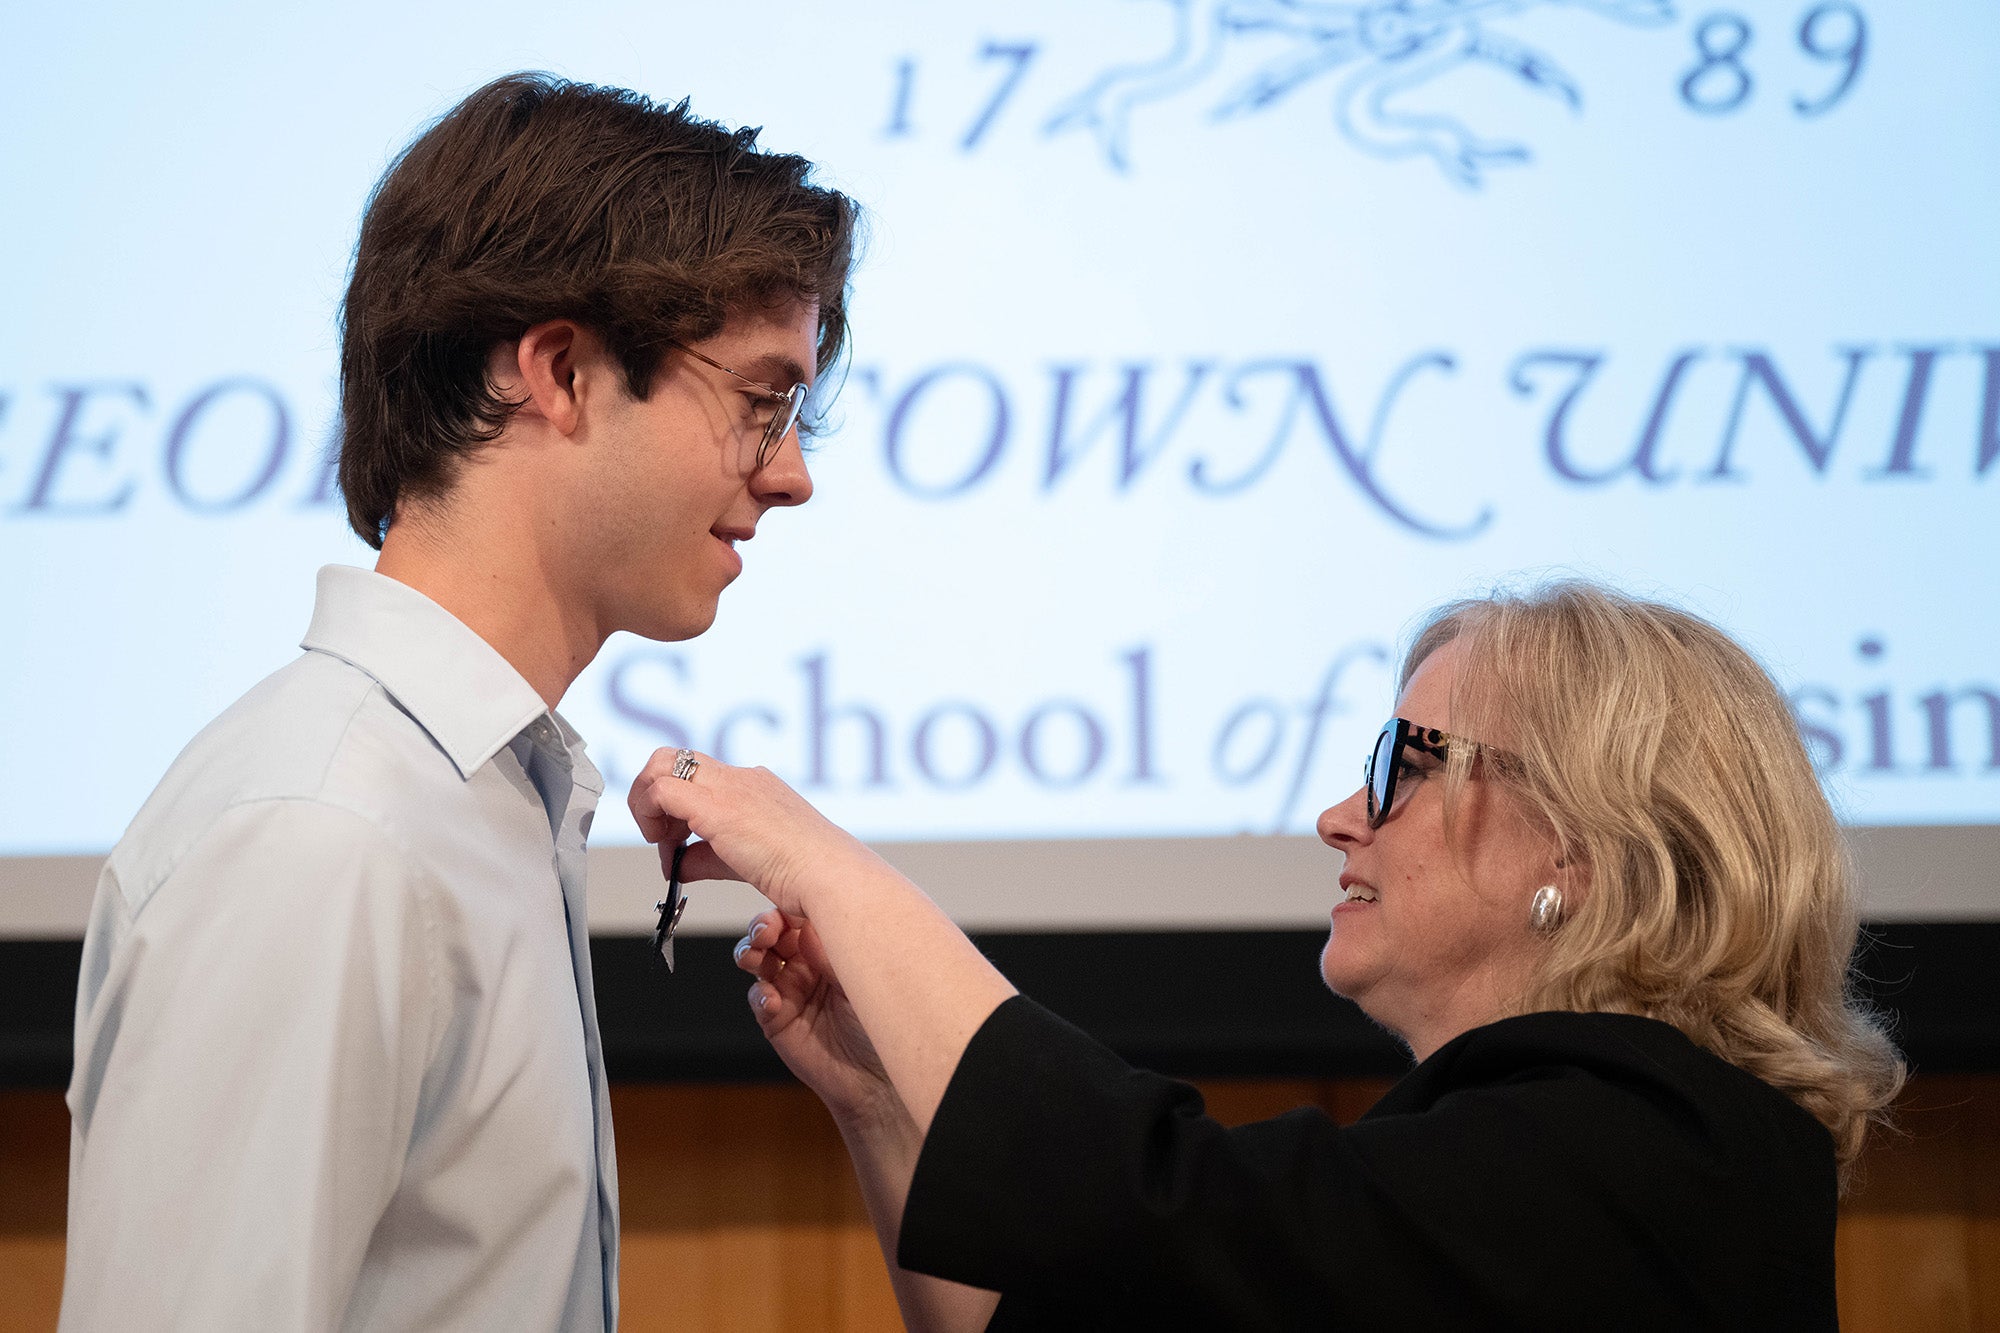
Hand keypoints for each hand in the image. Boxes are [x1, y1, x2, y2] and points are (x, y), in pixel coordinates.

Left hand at [627, 750, 880, 917]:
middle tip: (659, 834)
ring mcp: (730, 787)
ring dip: (646, 801)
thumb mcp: (746, 862)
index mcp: (755, 786)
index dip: (674, 806)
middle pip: (673, 758)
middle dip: (651, 792)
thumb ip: (706, 860)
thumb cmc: (806, 875)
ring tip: (659, 839)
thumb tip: (676, 865)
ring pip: (661, 763)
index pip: (698, 775)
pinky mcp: (716, 806)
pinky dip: (649, 816)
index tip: (676, 840)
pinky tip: (664, 846)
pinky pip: (662, 790)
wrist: (830, 875)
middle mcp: (741, 778)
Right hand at [735, 909, 901, 1125]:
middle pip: (771, 932)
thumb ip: (829, 946)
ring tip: (756, 958)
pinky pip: (758, 998)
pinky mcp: (777, 1018)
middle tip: (765, 934)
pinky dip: (760, 995)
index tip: (779, 906)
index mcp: (830, 942)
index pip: (798, 912)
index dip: (784, 906)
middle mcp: (808, 962)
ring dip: (750, 954)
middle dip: (762, 928)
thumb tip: (805, 916)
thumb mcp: (862, 971)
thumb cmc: (883, 1019)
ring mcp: (791, 988)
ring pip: (757, 959)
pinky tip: (772, 1000)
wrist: (876, 1075)